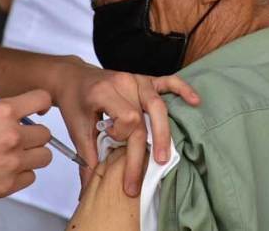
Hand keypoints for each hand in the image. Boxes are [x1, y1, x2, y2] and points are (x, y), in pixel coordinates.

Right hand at [0, 90, 53, 205]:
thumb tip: (16, 117)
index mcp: (2, 112)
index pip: (42, 99)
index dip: (41, 105)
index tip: (39, 110)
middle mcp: (12, 135)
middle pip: (46, 133)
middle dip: (34, 135)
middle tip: (19, 139)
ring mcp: (12, 161)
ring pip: (44, 156)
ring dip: (32, 155)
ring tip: (12, 156)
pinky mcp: (8, 184)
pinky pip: (30, 177)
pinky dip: (21, 175)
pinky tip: (4, 171)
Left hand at [53, 59, 199, 196]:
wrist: (73, 77)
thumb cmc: (75, 102)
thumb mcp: (77, 128)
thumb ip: (87, 157)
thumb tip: (89, 190)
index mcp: (104, 91)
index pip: (127, 117)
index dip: (123, 134)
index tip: (112, 139)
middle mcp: (123, 82)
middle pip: (144, 117)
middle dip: (145, 149)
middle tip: (139, 179)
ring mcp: (136, 79)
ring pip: (158, 105)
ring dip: (163, 132)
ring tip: (164, 157)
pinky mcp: (145, 79)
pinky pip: (168, 81)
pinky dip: (182, 90)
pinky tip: (195, 102)